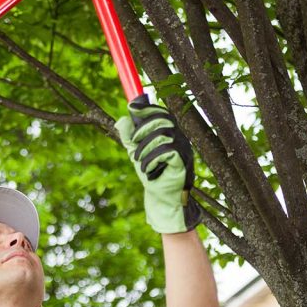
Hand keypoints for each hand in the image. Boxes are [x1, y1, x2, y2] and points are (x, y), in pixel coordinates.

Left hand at [114, 94, 200, 233]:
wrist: (161, 198)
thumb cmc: (151, 174)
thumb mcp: (136, 153)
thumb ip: (129, 137)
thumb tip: (122, 119)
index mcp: (170, 134)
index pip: (162, 113)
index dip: (148, 108)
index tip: (132, 108)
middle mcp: (180, 138)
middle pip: (163, 120)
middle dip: (143, 129)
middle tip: (133, 144)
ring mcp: (184, 149)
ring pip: (162, 135)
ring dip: (145, 148)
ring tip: (139, 162)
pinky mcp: (184, 162)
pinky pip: (166, 151)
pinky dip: (152, 159)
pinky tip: (148, 170)